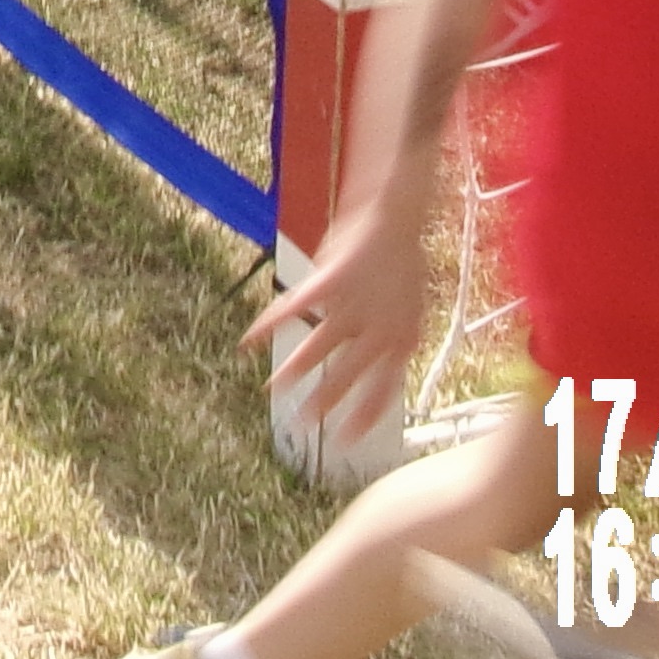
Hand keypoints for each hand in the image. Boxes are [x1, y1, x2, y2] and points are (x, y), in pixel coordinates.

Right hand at [242, 200, 425, 429]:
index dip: (363, 418)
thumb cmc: (401, 261)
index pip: (383, 392)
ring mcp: (353, 306)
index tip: (345, 441)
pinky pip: (292, 310)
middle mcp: (379, 329)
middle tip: (303, 424)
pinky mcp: (329, 283)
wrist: (395, 216)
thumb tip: (382, 364)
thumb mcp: (410, 308)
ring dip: (294, 370)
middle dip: (323, 402)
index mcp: (402, 340)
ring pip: (317, 348)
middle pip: (346, 376)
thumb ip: (392, 337)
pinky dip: (268, 325)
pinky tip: (247, 340)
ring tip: (275, 390)